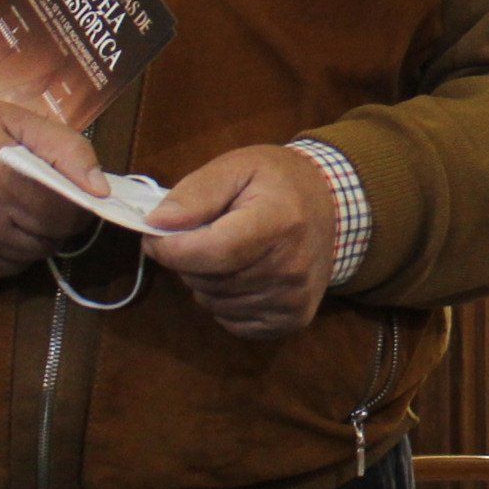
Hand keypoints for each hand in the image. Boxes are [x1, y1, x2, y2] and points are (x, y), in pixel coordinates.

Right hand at [0, 92, 100, 287]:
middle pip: (44, 244)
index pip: (65, 218)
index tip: (69, 197)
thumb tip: (101, 190)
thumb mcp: (15, 121)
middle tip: (32, 200)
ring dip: (22, 242)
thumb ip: (67, 150)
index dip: (75, 209)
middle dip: (50, 225)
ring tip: (3, 211)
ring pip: (18, 263)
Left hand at [143, 145, 337, 340]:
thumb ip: (195, 193)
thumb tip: (156, 224)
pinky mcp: (294, 319)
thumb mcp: (236, 167)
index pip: (212, 252)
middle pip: (208, 280)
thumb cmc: (278, 182)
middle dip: (189, 259)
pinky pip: (232, 321)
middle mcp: (291, 267)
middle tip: (204, 234)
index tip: (156, 234)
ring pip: (214, 303)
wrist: (331, 204)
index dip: (172, 248)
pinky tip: (241, 275)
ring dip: (206, 281)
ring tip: (227, 252)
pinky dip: (224, 301)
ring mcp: (294, 298)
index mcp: (279, 222)